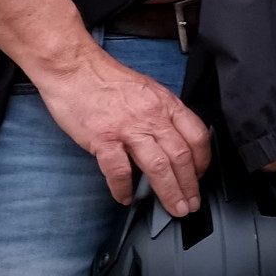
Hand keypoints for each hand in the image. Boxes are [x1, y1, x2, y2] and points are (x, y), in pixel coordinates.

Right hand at [35, 44, 212, 214]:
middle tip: (192, 204)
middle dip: (190, 185)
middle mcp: (152, 116)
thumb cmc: (105, 78)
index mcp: (166, 104)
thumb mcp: (147, 90)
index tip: (200, 176)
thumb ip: (162, 113)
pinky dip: (123, 188)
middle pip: (181, 157)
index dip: (203, 161)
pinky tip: (126, 197)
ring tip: (174, 208)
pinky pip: (118, 170)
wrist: (72, 67)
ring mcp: (127, 128)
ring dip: (170, 192)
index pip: (197, 136)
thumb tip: (173, 138)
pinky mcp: (102, 138)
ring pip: (158, 167)